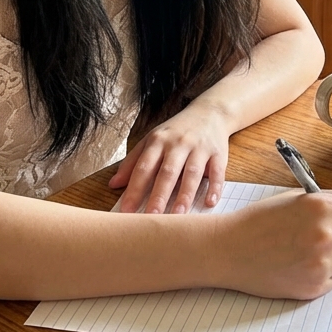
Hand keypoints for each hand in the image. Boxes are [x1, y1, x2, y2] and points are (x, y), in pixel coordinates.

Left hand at [109, 103, 229, 213]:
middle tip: (151, 218)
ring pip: (192, 173)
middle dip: (159, 195)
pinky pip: (217, 172)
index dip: (135, 189)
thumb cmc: (176, 131)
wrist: (209, 112)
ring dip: (185, 194)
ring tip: (179, 215)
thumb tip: (113, 184)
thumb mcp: (152, 140)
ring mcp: (199, 148)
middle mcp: (178, 144)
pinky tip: (210, 203)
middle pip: (167, 172)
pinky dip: (215, 187)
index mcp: (158, 141)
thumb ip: (133, 162)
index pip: (144, 167)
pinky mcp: (218, 153)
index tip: (126, 211)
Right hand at [219, 190, 331, 299]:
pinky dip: (323, 275)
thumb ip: (326, 202)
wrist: (229, 250)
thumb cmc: (259, 221)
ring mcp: (321, 264)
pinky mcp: (314, 287)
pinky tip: (300, 266)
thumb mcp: (294, 199)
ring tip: (312, 252)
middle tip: (331, 238)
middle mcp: (326, 235)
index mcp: (322, 206)